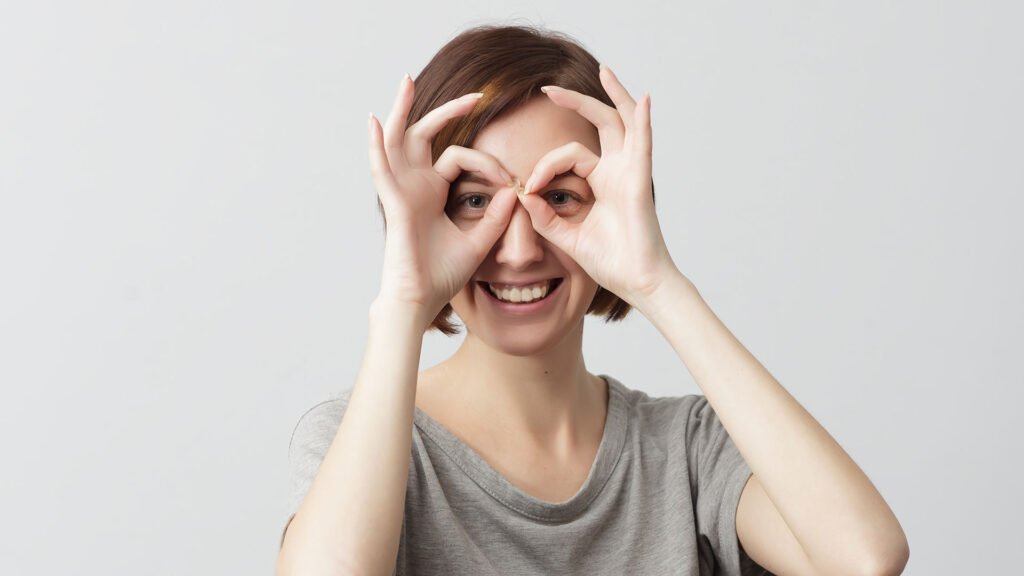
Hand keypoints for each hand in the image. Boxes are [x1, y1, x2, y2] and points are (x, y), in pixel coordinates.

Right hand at [368, 74, 518, 320]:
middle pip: (424, 136)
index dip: (487, 162)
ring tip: (406, 81)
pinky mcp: (394, 203)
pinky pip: (382, 169)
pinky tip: (374, 121)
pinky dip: (376, 145)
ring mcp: (402, 191)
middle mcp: (416, 185)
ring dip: (402, 110)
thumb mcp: (478, 241)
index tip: (510, 181)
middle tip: (476, 95)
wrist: (421, 300)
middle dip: (447, 111)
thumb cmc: (443, 276)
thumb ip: (496, 217)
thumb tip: (513, 190)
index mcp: (434, 192)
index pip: (459, 157)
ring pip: (398, 140)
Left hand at [516, 65, 680, 306]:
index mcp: (601, 183)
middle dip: (576, 103)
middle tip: (548, 88)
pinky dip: (644, 120)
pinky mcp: (639, 181)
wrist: (636, 282)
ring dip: (614, 95)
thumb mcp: (567, 236)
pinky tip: (644, 100)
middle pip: (600, 125)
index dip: (544, 167)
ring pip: (623, 123)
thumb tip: (524, 194)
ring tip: (604, 71)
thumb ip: (545, 217)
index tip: (528, 188)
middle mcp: (617, 172)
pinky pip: (643, 144)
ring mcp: (630, 173)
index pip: (569, 157)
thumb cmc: (610, 263)